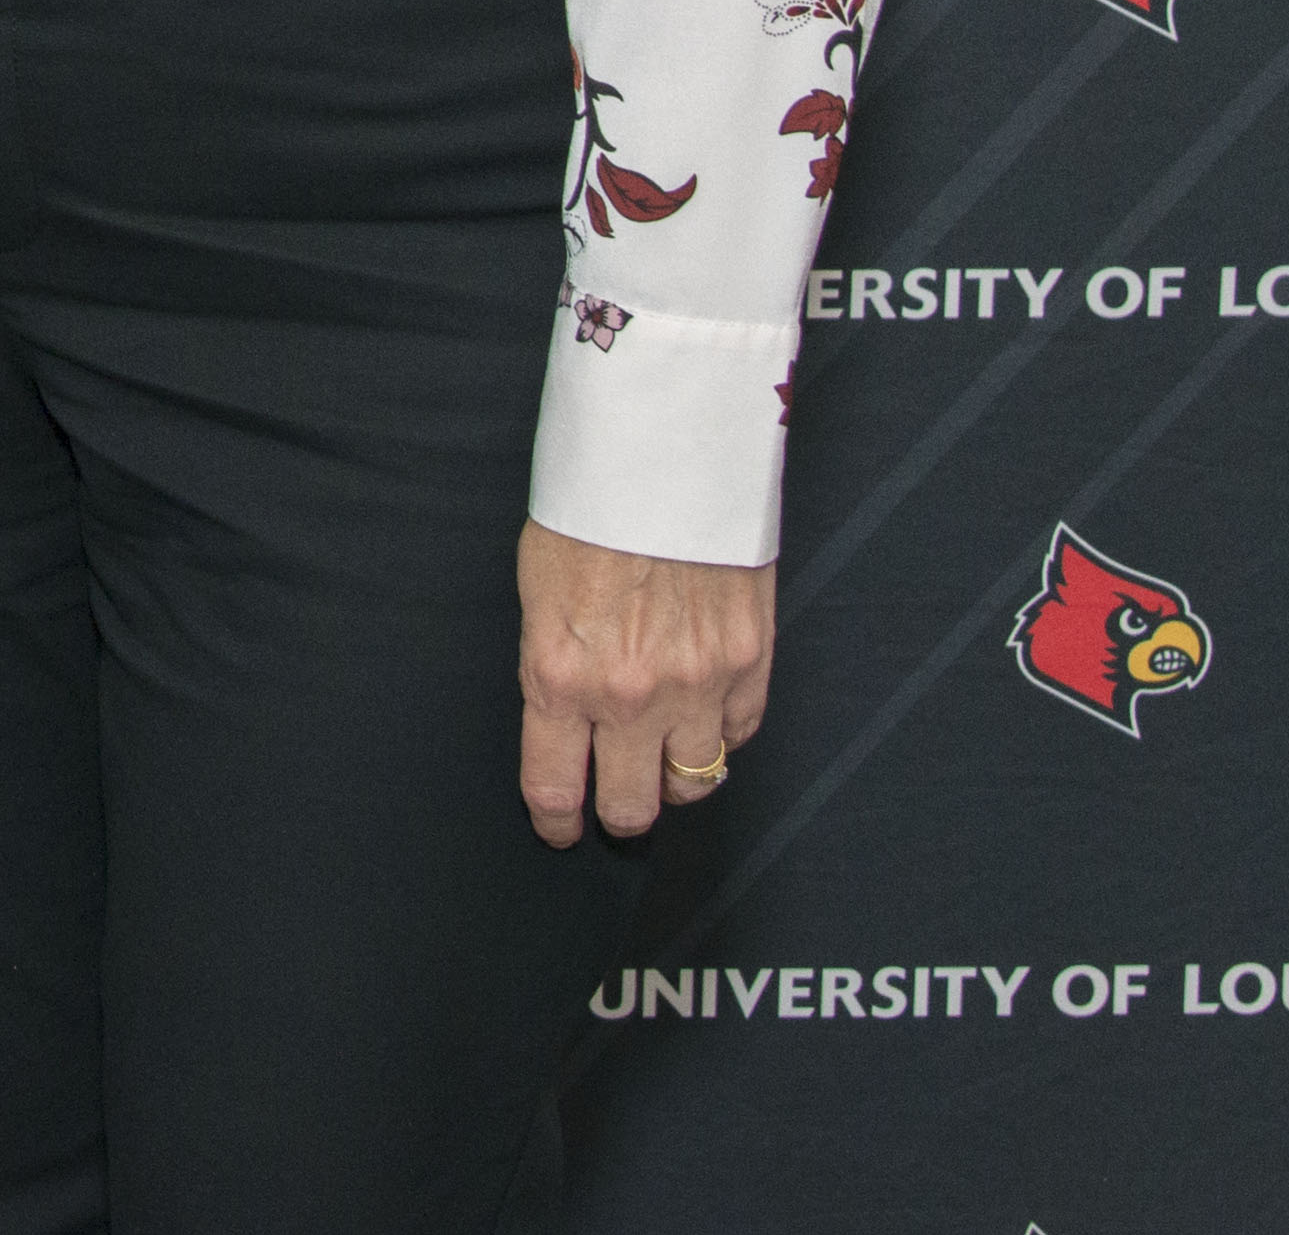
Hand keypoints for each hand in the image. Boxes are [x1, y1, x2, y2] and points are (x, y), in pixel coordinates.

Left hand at [516, 520, 773, 842]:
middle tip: (614, 801)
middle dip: (617, 812)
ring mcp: (698, 685)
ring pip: (693, 784)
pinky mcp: (750, 664)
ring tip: (662, 761)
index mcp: (562, 677)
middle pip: (631, 807)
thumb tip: (566, 718)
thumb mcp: (539, 593)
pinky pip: (739, 735)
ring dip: (674, 779)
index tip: (559, 829)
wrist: (662, 458)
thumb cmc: (588, 514)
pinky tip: (703, 717)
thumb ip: (554, 666)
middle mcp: (630, 696)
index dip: (556, 822)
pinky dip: (720, 735)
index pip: (555, 788)